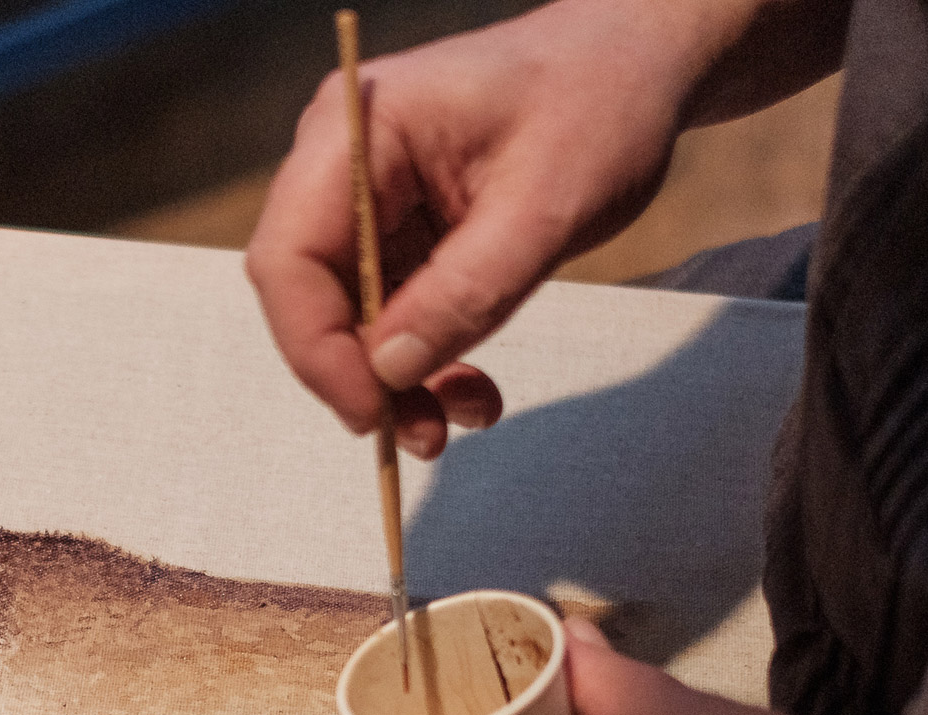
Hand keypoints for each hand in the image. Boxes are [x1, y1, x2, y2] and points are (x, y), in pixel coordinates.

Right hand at [245, 0, 849, 456]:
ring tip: (459, 418)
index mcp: (358, 130)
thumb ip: (464, 293)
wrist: (638, 68)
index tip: (371, 408)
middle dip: (358, 375)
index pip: (288, 256)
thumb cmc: (599, 103)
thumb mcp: (545, 208)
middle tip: (420, 433)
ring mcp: (368, 201)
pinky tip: (468, 388)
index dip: (316, 346)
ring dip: (395, 382)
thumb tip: (389, 372)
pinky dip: (424, 361)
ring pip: (346, 319)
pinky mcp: (399, 234)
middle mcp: (343, 164)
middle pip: (307, 296)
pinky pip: (388, 315)